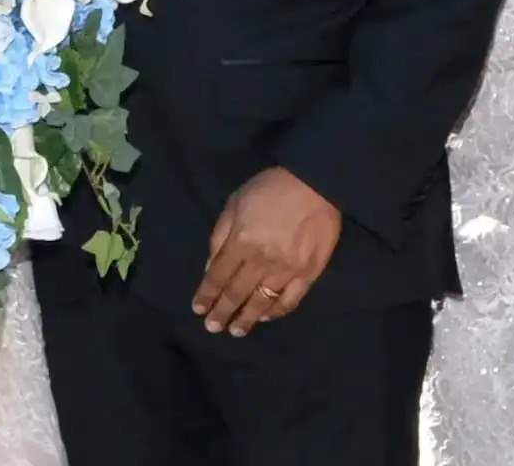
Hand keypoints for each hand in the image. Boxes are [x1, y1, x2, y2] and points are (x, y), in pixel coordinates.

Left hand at [192, 166, 341, 337]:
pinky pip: (289, 301)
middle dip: (222, 313)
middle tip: (212, 328)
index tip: (198, 309)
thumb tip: (211, 267)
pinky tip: (265, 316)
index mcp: (241, 241)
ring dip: (246, 319)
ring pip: (261, 302)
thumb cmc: (270, 188)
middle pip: (237, 293)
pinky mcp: (308, 274)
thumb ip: (220, 235)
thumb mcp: (235, 202)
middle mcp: (261, 261)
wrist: (316, 182)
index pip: (218, 276)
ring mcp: (286, 270)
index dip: (207, 295)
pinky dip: (275, 312)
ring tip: (236, 330)